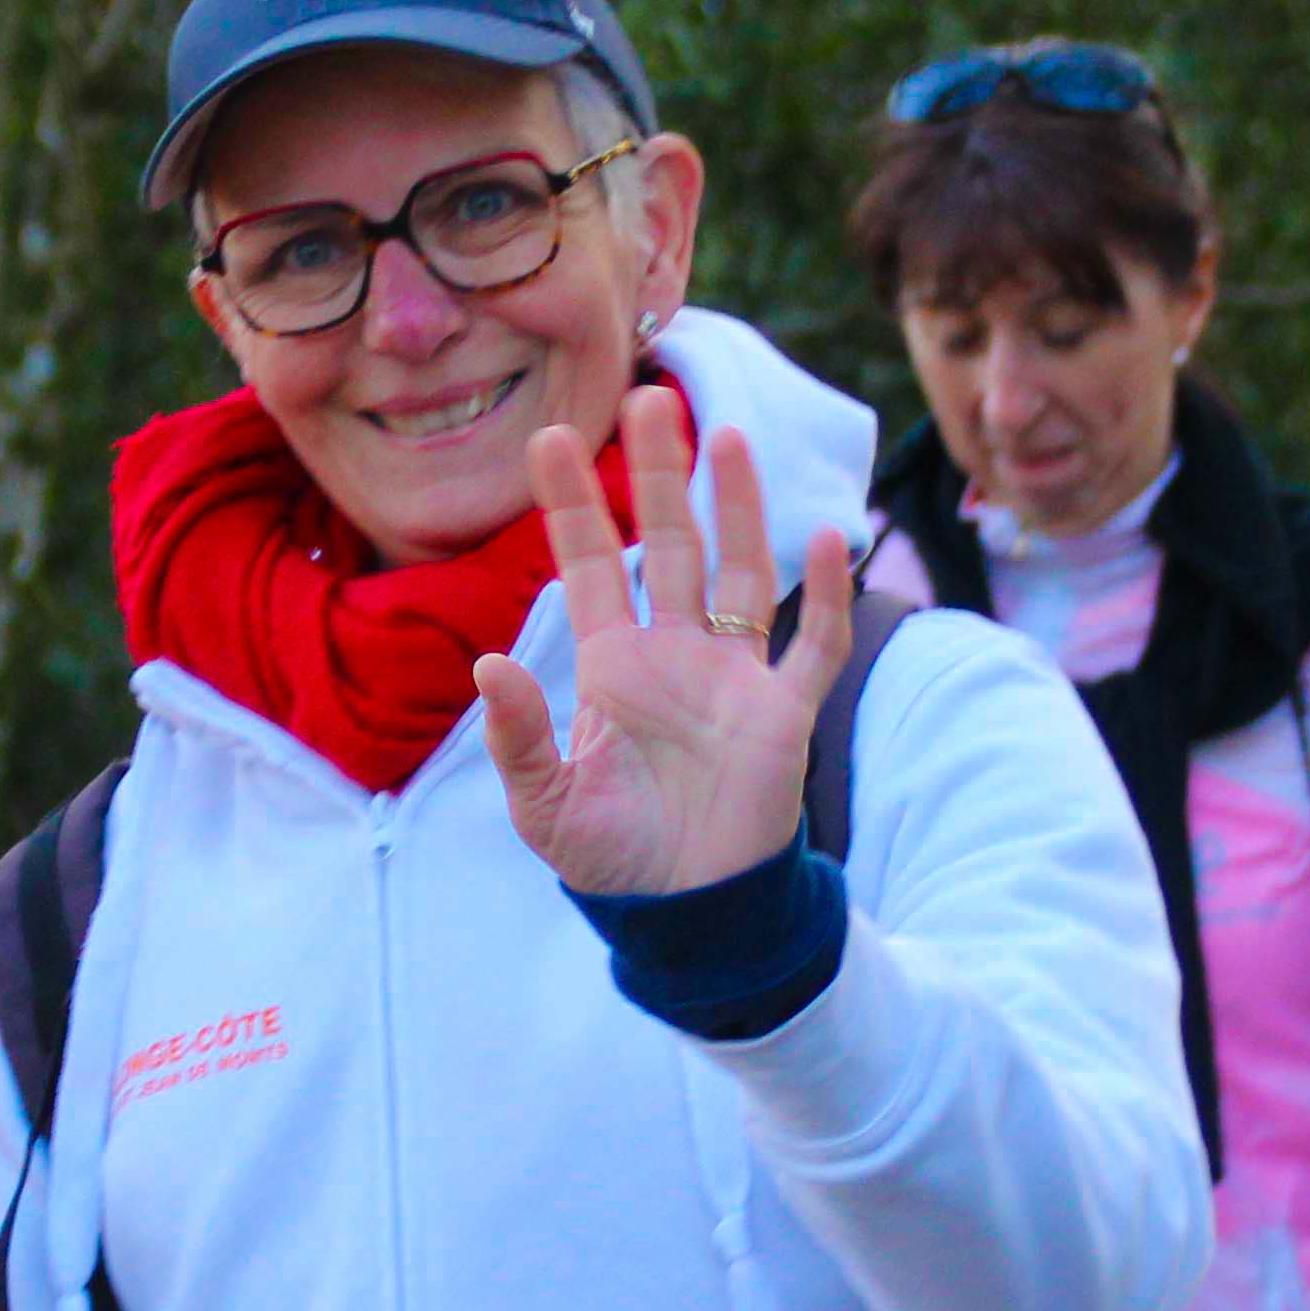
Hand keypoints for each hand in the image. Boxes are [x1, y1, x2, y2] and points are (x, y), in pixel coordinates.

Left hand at [472, 385, 854, 896]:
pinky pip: (810, 645)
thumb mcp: (545, 805)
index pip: (589, 564)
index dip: (571, 504)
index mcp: (612, 665)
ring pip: (738, 572)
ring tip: (730, 436)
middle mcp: (675, 652)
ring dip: (737, 508)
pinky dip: (820, 595)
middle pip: (669, 543)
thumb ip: (519, 738)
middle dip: (660, 474)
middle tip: (650, 398)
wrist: (687, 912)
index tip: (548, 437)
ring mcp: (733, 677)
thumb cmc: (611, 858)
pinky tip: (821, 539)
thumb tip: (488, 664)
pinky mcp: (784, 714)